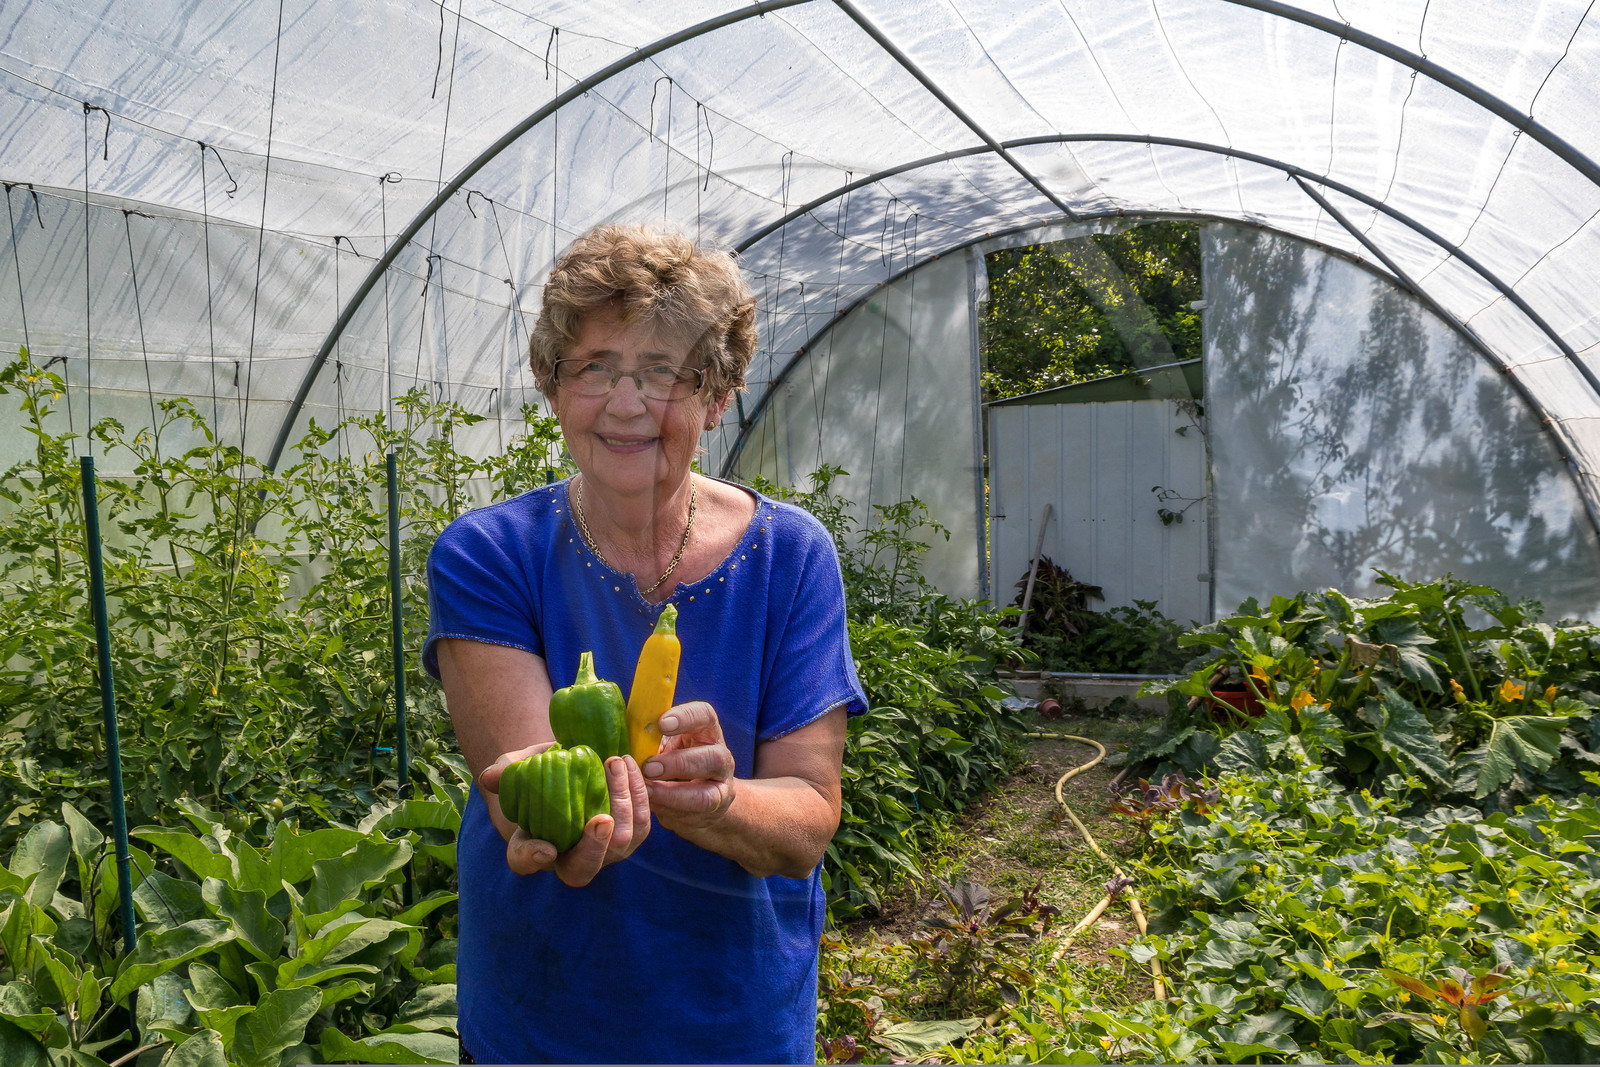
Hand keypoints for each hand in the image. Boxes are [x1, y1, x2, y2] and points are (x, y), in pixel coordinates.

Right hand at [479, 743, 651, 886]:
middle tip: (601, 818)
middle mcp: (570, 858)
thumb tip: (490, 776)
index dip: (533, 859)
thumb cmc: (541, 773)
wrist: (573, 768)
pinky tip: (628, 764)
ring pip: (622, 843)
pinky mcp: (632, 832)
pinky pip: (643, 821)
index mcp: (532, 847)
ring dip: (622, 805)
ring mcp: (604, 850)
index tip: (545, 849)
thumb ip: (505, 773)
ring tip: (614, 764)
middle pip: (584, 867)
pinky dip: (639, 792)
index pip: (525, 861)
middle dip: (595, 846)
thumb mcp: (517, 769)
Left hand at [640, 700, 736, 833]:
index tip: (662, 723)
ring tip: (648, 791)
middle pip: (713, 757)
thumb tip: (619, 735)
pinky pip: (694, 813)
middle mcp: (720, 756)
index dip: (686, 718)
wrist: (694, 800)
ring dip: (673, 793)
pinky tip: (654, 804)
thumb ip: (648, 741)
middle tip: (649, 767)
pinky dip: (671, 809)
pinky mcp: (714, 808)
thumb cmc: (670, 764)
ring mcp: (721, 785)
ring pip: (706, 793)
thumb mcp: (661, 747)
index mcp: (705, 731)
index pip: (705, 715)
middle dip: (678, 763)